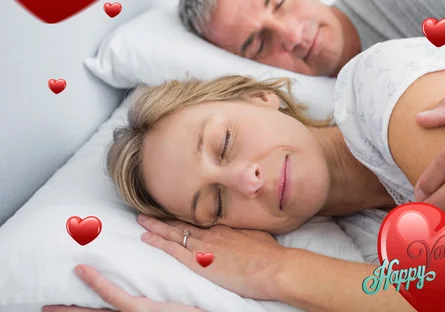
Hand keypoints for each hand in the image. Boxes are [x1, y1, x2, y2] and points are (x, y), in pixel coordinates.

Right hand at [43, 265, 203, 311]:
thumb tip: (151, 284)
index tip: (65, 306)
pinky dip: (97, 282)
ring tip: (50, 306)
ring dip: (73, 307)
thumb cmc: (192, 308)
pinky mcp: (140, 310)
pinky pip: (113, 296)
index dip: (87, 305)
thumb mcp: (168, 300)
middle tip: (46, 310)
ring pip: (97, 308)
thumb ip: (155, 293)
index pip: (106, 310)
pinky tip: (82, 271)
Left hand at [137, 214, 284, 300]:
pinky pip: (173, 248)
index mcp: (225, 225)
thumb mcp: (256, 233)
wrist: (274, 267)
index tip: (172, 207)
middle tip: (147, 209)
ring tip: (140, 219)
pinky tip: (146, 237)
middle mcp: (212, 231)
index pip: (198, 217)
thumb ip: (243, 229)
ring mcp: (205, 245)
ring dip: (155, 225)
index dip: (183, 213)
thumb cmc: (270, 254)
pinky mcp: (200, 261)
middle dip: (164, 216)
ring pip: (174, 231)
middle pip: (182, 220)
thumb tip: (241, 228)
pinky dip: (158, 241)